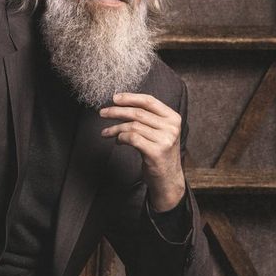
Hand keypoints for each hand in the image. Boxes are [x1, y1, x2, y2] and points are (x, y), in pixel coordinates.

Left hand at [100, 92, 185, 210]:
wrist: (168, 178)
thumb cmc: (159, 152)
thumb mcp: (159, 132)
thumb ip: (148, 118)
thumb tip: (121, 104)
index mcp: (173, 118)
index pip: (149, 101)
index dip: (130, 98)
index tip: (114, 98)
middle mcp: (171, 127)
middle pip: (138, 113)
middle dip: (117, 111)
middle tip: (103, 113)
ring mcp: (165, 140)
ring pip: (132, 126)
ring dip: (115, 128)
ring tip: (106, 132)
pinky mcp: (156, 152)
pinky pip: (132, 138)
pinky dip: (121, 138)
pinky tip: (117, 141)